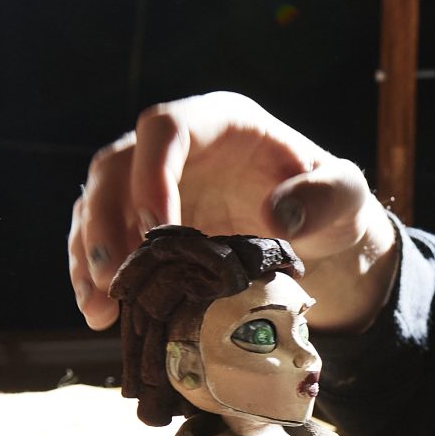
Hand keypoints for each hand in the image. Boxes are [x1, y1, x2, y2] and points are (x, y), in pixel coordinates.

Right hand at [68, 93, 397, 332]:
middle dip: (106, 222)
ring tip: (100, 310)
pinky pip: (101, 239)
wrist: (317, 233)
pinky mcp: (140, 220)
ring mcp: (152, 182)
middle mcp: (176, 145)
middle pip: (115, 166)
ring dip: (90, 255)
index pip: (166, 128)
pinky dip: (92, 274)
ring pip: (96, 203)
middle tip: (115, 279)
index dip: (152, 173)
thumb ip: (323, 198)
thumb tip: (277, 216)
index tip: (159, 229)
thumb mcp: (344, 196)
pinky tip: (99, 314)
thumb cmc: (328, 202)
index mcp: (219, 121)